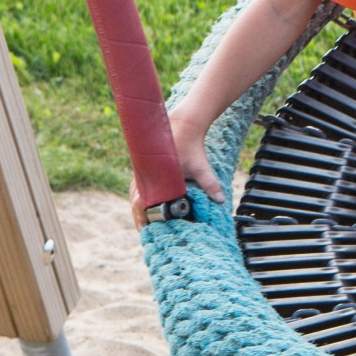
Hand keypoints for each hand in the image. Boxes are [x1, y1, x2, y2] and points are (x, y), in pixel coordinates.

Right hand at [132, 109, 218, 227]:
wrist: (183, 124)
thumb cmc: (190, 146)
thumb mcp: (200, 167)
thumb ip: (210, 184)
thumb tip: (221, 200)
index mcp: (153, 176)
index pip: (139, 202)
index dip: (140, 216)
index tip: (143, 229)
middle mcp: (143, 174)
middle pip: (135, 201)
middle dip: (139, 216)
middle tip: (143, 231)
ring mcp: (142, 170)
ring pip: (135, 194)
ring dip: (139, 208)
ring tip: (143, 224)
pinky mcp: (145, 168)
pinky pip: (138, 186)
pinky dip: (140, 197)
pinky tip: (145, 206)